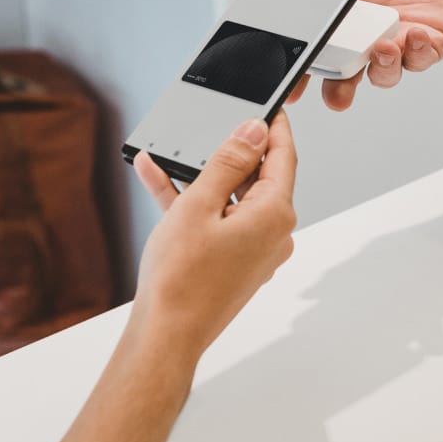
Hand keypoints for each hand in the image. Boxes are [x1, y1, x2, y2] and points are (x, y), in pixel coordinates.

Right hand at [130, 111, 297, 357]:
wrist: (165, 336)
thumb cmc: (181, 280)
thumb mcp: (200, 205)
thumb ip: (228, 162)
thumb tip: (254, 131)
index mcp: (275, 215)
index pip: (283, 157)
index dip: (275, 127)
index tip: (270, 105)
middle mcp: (274, 234)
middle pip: (258, 178)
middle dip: (230, 153)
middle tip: (211, 127)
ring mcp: (256, 252)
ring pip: (232, 200)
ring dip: (202, 177)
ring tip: (170, 153)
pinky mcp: (235, 264)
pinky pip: (219, 222)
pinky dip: (194, 204)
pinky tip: (159, 180)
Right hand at [286, 0, 442, 110]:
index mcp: (342, 18)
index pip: (320, 51)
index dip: (305, 72)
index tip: (295, 86)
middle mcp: (368, 37)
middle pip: (348, 76)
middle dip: (339, 90)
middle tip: (338, 94)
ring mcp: (399, 42)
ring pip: (385, 73)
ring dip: (381, 67)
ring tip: (382, 48)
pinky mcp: (432, 43)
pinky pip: (422, 58)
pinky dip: (417, 51)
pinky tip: (414, 32)